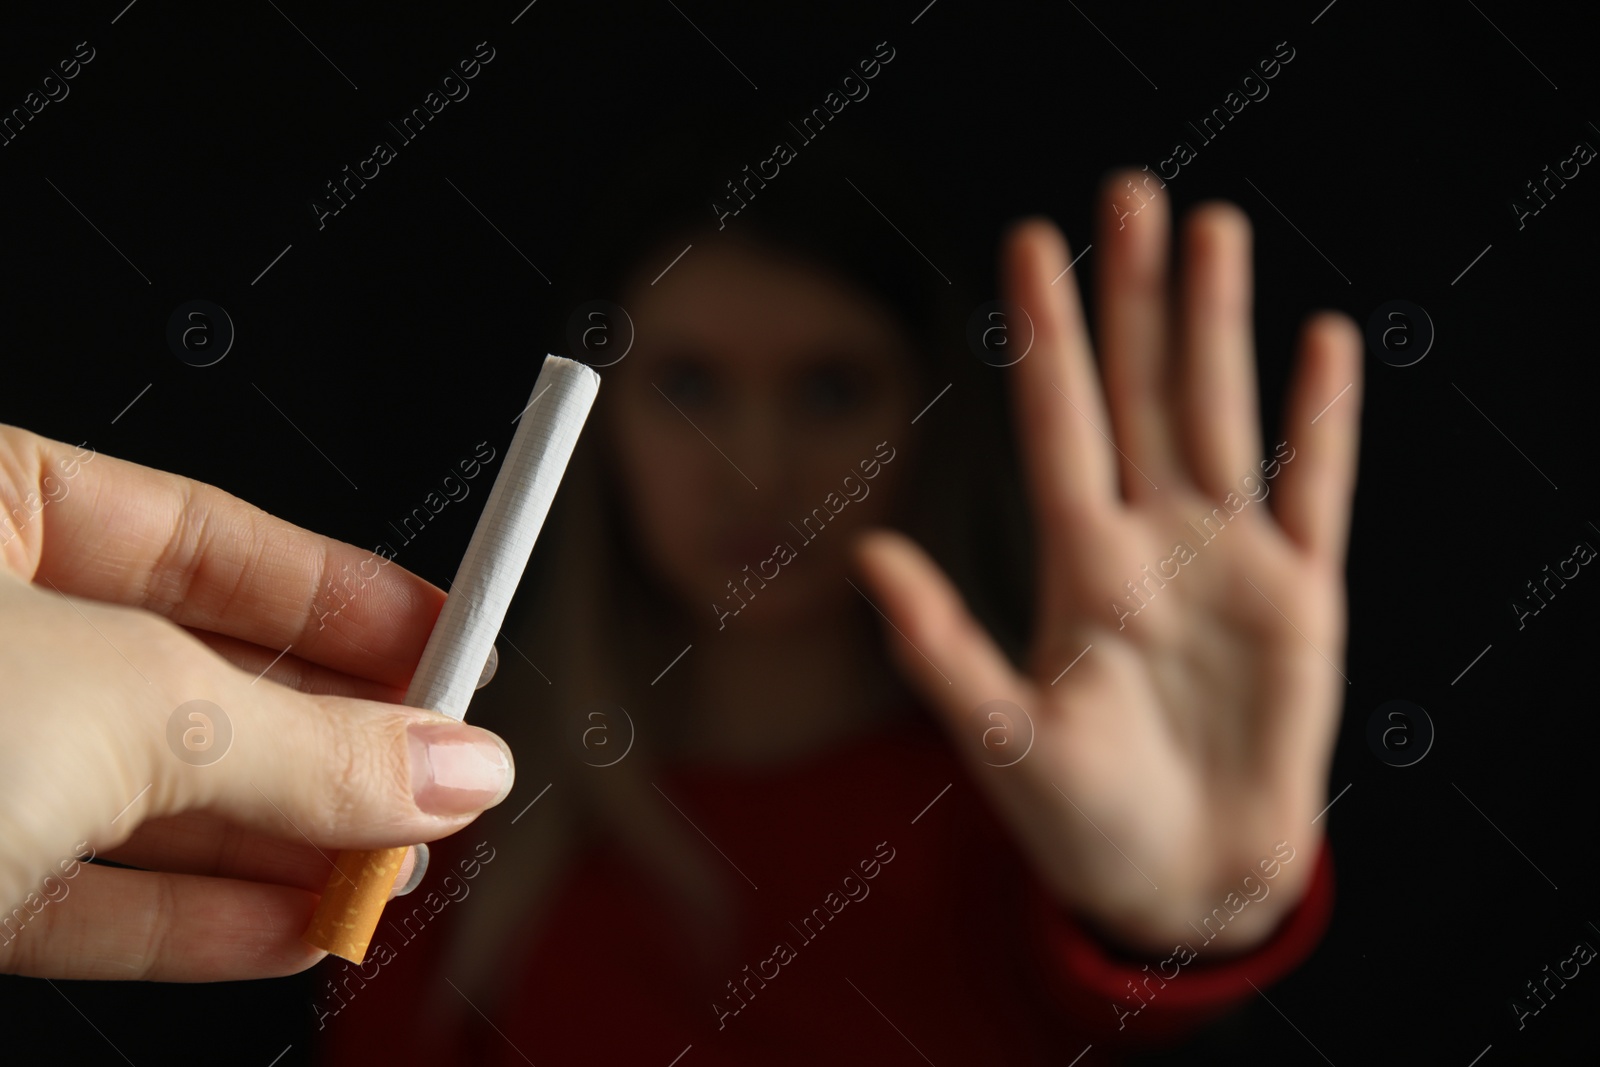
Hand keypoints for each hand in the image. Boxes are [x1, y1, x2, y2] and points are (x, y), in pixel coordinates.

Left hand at [0, 427, 514, 979]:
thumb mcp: (120, 703)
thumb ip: (303, 741)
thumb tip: (447, 763)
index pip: (205, 536)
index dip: (346, 594)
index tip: (450, 640)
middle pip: (195, 677)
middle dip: (329, 743)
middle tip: (442, 774)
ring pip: (150, 799)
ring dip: (284, 847)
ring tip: (391, 864)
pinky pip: (86, 895)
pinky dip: (197, 920)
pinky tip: (296, 927)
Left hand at [855, 170, 1361, 954]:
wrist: (1179, 883)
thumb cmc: (1080, 821)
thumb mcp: (1003, 738)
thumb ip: (940, 647)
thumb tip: (864, 554)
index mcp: (1078, 565)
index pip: (1058, 423)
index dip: (1047, 336)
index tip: (1029, 243)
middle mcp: (1151, 541)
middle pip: (1139, 393)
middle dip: (1136, 295)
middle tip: (1128, 193)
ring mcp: (1227, 561)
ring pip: (1221, 415)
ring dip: (1218, 325)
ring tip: (1214, 229)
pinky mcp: (1301, 599)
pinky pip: (1314, 490)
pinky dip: (1321, 420)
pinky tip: (1320, 343)